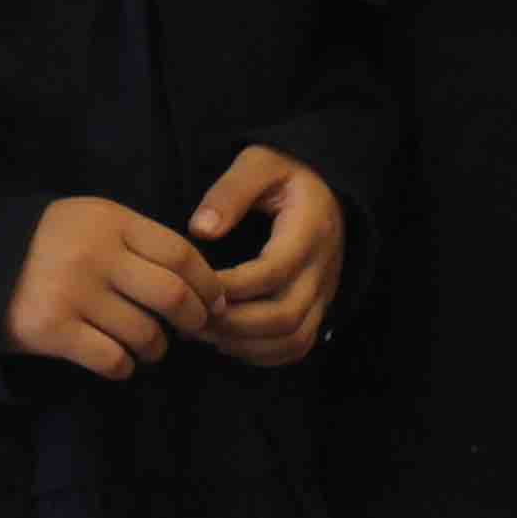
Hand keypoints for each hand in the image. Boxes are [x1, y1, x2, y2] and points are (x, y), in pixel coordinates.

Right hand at [4, 198, 226, 381]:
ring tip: (151, 347)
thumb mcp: (91, 222)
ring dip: (157, 348)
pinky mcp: (52, 330)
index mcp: (110, 220)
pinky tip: (119, 361)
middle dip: (195, 320)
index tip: (215, 301)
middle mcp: (95, 254)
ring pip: (145, 333)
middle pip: (172, 295)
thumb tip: (198, 280)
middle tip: (194, 330)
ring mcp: (73, 293)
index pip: (181, 254)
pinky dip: (125, 367)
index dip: (208, 283)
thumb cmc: (48, 245)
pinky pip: (112, 360)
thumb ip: (137, 240)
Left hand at [186, 147, 344, 367]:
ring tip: (204, 333)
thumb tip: (200, 230)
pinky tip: (228, 341)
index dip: (231, 286)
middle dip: (233, 324)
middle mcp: (323, 268)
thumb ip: (230, 191)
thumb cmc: (285, 173)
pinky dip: (262, 353)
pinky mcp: (319, 307)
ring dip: (245, 344)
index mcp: (310, 230)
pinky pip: (298, 346)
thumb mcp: (258, 164)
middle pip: (285, 316)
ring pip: (293, 339)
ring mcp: (325, 293)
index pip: (272, 271)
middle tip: (191, 318)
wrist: (325, 188)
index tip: (193, 284)